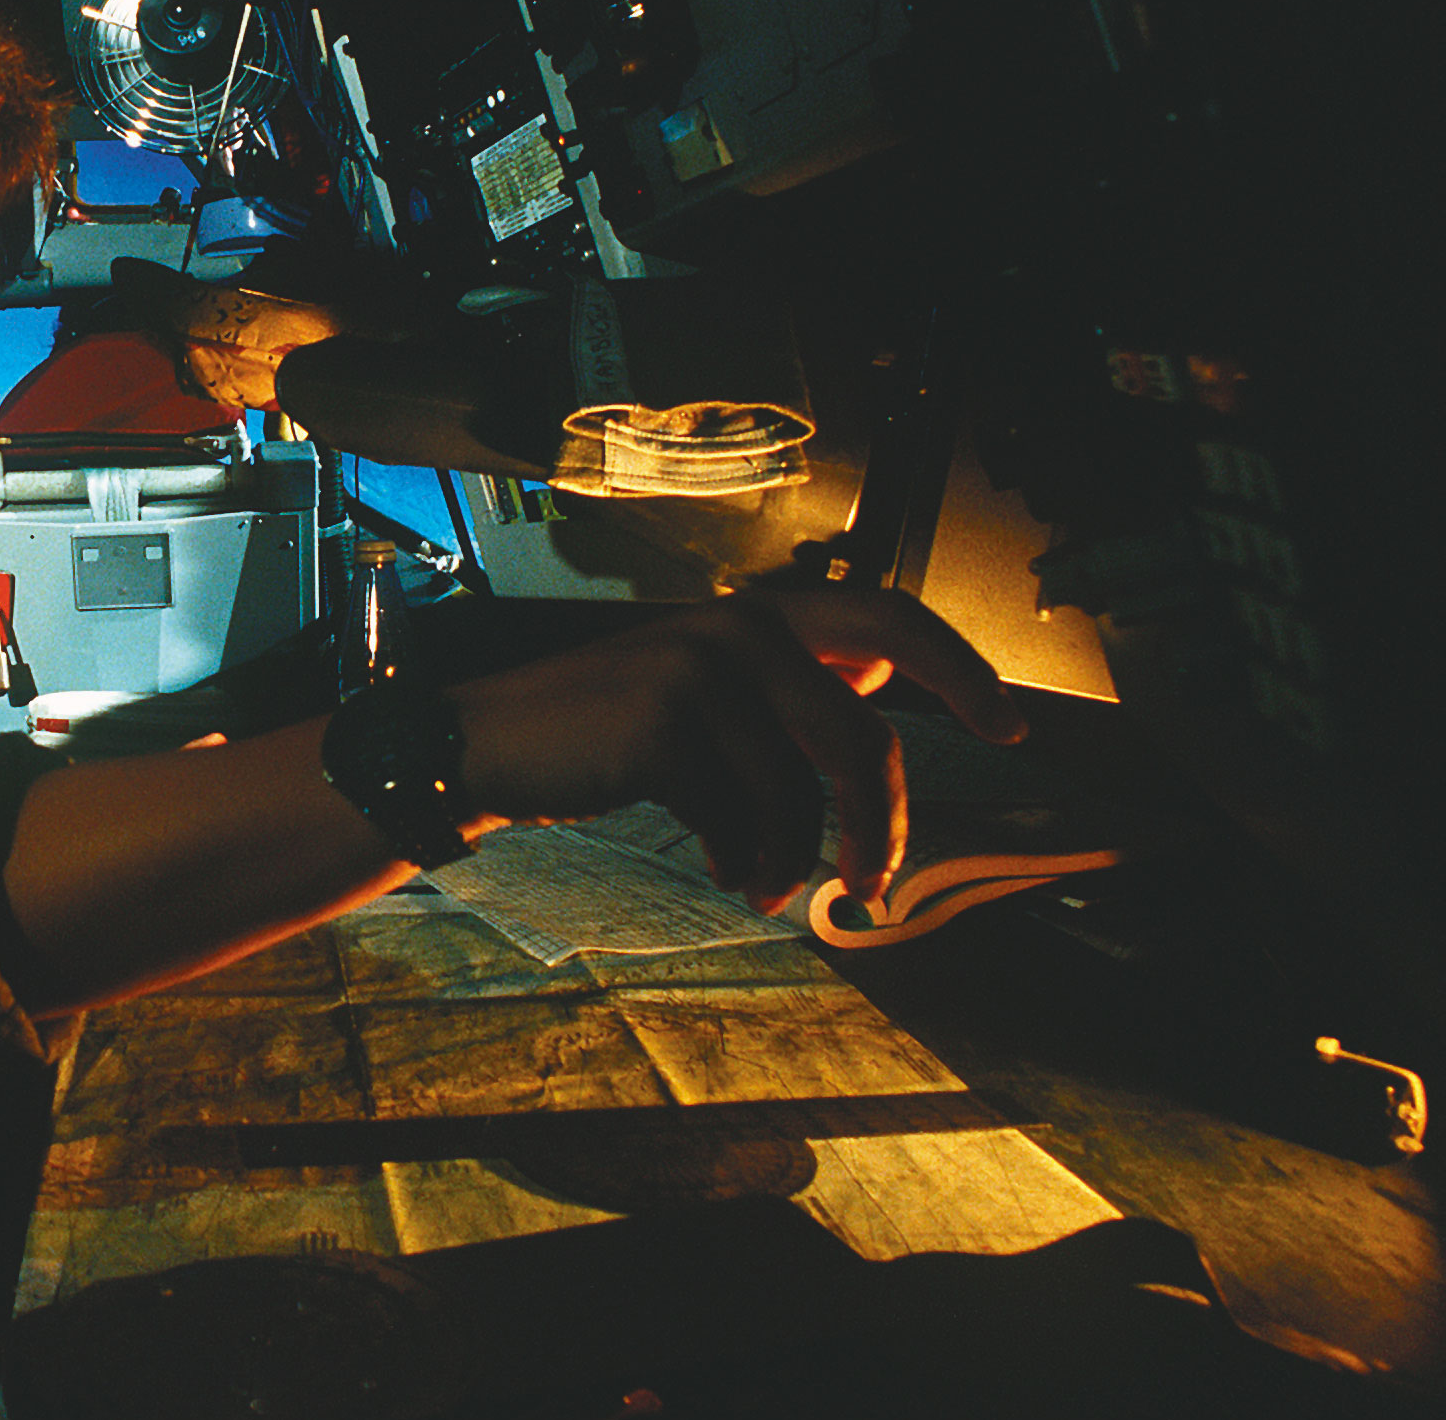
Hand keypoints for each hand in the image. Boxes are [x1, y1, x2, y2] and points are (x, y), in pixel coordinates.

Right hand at [448, 587, 1025, 912]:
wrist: (489, 742)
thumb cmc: (604, 731)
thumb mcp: (701, 688)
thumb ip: (785, 687)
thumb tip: (876, 697)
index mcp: (759, 616)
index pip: (891, 621)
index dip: (962, 672)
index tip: (1009, 729)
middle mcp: (739, 628)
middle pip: (862, 737)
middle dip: (882, 823)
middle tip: (875, 883)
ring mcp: (701, 672)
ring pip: (802, 793)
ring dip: (794, 859)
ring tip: (767, 884)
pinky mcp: (666, 725)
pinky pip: (744, 819)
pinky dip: (745, 861)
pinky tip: (724, 869)